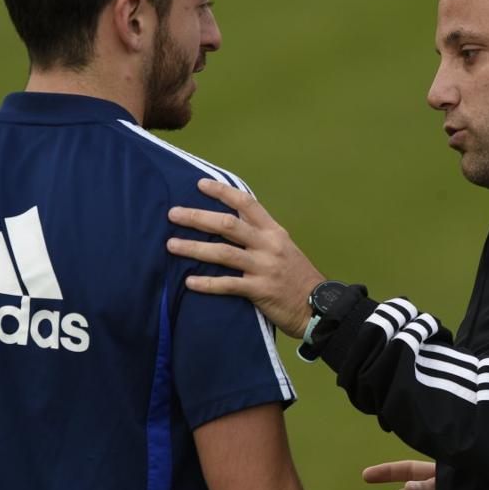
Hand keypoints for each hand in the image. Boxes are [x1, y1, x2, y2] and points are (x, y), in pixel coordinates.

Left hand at [167, 179, 324, 336]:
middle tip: (174, 214)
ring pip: (223, 254)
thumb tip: (232, 220)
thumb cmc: (296, 276)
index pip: (247, 203)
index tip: (200, 184)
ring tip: (171, 245)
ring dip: (194, 248)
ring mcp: (264, 267)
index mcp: (274, 231)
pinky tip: (189, 282)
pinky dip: (207, 283)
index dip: (223, 192)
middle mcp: (268, 245)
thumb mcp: (283, 247)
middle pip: (228, 225)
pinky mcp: (259, 290)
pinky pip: (228, 284)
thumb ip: (260, 235)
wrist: (317, 305)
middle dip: (197, 217)